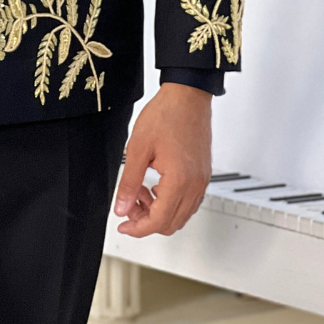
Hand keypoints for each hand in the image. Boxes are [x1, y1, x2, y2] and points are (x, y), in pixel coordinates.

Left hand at [113, 82, 211, 237]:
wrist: (187, 95)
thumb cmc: (166, 115)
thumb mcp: (137, 148)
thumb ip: (129, 182)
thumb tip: (121, 208)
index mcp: (179, 181)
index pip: (159, 221)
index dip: (138, 228)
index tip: (123, 225)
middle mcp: (195, 185)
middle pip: (171, 223)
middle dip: (146, 220)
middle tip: (129, 205)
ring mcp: (202, 180)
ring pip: (181, 215)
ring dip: (159, 211)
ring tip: (140, 191)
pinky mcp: (203, 174)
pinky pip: (189, 201)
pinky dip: (171, 202)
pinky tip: (156, 185)